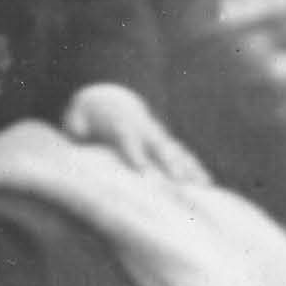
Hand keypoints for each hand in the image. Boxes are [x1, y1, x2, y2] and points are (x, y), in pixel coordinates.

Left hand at [64, 82, 206, 184]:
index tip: (141, 171)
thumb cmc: (89, 114)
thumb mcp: (78, 116)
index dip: (135, 154)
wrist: (109, 98)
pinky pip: (183, 156)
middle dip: (170, 163)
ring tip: (203, 187)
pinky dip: (195, 169)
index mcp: (120, 124)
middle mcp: (144, 130)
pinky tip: (208, 187)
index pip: (128, 140)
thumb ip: (77, 126)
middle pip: (159, 147)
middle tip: (180, 182)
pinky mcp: (165, 145)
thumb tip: (78, 133)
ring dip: (189, 168)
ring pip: (176, 152)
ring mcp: (157, 137)